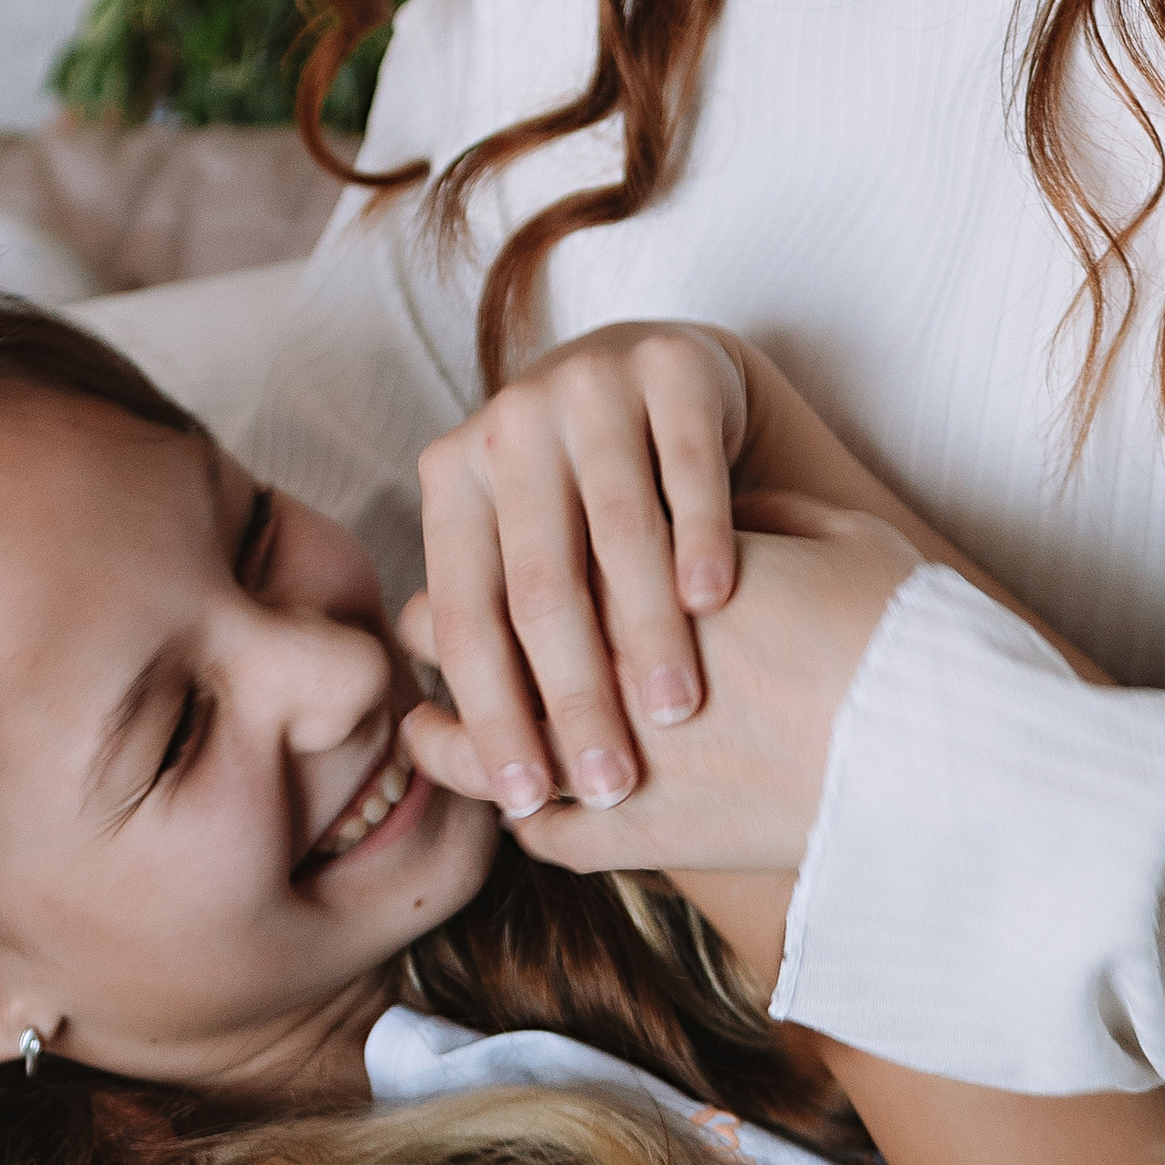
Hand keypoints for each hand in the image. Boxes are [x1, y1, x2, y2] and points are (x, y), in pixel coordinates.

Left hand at [401, 497, 916, 874]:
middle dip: (441, 637)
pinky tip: (510, 807)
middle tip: (419, 634)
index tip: (464, 561)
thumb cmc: (896, 627)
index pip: (527, 552)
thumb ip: (750, 516)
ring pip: (490, 742)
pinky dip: (518, 815)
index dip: (480, 556)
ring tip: (428, 731)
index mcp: (646, 565)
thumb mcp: (827, 537)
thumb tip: (711, 516)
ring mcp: (615, 754)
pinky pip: (547, 830)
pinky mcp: (641, 837)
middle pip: (485, 637)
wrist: (944, 745)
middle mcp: (610, 655)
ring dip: (453, 736)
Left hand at [412, 323, 748, 817]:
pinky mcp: (671, 367)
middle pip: (538, 583)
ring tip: (673, 712)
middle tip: (609, 779)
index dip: (490, 713)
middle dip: (573, 696)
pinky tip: (711, 601)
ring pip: (614, 529)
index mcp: (452, 481)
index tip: (526, 797)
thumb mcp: (531, 546)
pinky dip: (700, 535)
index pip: (465, 615)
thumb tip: (456, 755)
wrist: (663, 372)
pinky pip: (687, 465)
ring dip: (644, 628)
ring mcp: (587, 385)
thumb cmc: (591, 506)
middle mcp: (505, 424)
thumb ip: (502, 623)